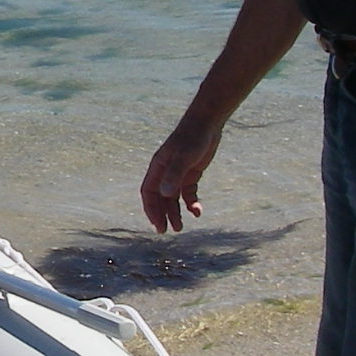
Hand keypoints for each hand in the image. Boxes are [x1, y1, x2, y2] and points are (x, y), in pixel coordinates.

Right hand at [141, 117, 223, 233]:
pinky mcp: (192, 173)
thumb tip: (165, 195)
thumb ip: (174, 175)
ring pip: (173, 198)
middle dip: (162, 215)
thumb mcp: (184, 157)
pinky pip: (188, 193)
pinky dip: (191, 203)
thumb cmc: (192, 138)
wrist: (207, 124)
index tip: (158, 224)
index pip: (148, 193)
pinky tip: (197, 212)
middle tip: (167, 231)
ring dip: (176, 212)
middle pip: (160, 198)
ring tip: (181, 227)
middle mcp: (165, 172)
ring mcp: (179, 173)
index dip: (151, 209)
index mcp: (158, 168)